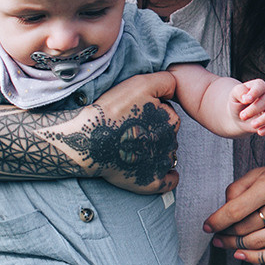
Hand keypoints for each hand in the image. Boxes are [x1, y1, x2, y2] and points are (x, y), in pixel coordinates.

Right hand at [87, 72, 181, 194]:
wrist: (89, 140)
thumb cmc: (112, 111)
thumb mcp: (140, 84)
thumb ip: (165, 82)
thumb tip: (175, 87)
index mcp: (171, 121)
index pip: (168, 114)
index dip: (153, 112)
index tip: (136, 115)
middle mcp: (171, 144)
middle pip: (167, 135)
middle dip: (155, 132)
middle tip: (132, 131)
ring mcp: (161, 164)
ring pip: (167, 155)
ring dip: (157, 152)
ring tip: (134, 149)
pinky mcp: (152, 182)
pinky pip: (170, 181)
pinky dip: (166, 176)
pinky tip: (156, 171)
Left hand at [205, 162, 264, 264]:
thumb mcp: (263, 172)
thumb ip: (239, 187)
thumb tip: (221, 211)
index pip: (236, 210)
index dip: (216, 221)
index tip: (207, 226)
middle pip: (244, 229)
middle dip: (225, 234)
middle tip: (217, 235)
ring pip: (255, 244)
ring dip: (234, 247)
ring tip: (225, 243)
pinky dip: (252, 259)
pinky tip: (240, 254)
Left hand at [233, 79, 264, 136]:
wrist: (240, 116)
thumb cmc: (238, 103)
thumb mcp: (234, 95)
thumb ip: (239, 92)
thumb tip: (245, 98)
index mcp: (259, 86)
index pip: (260, 86)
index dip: (255, 92)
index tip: (246, 100)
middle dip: (254, 109)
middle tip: (242, 116)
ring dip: (264, 119)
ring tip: (252, 125)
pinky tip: (259, 132)